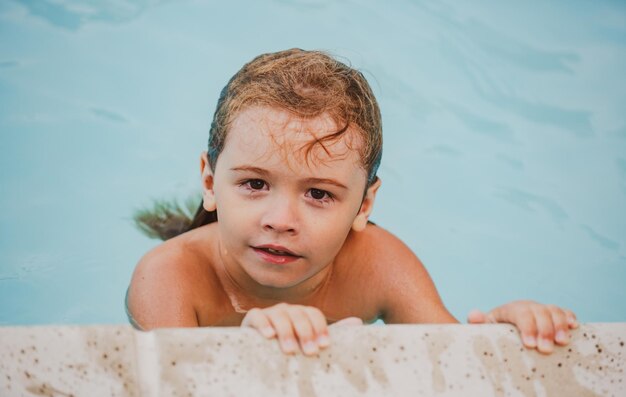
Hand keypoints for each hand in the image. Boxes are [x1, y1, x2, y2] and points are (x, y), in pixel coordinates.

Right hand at [241, 303, 362, 355]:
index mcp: (302, 314)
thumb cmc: (290, 349)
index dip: (320, 328)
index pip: (313, 314)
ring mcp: (270, 313)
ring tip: (291, 350)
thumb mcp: (309, 343)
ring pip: (280, 315)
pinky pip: (257, 316)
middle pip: (298, 314)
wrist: (260, 353)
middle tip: (309, 352)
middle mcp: (287, 310)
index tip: (324, 345)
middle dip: (305, 333)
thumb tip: (358, 322)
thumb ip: (331, 333)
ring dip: (287, 332)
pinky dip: (263, 324)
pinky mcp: (252, 319)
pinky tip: (269, 336)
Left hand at [467, 300, 577, 353]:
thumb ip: (479, 322)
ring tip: (562, 342)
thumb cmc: (495, 330)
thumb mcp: (486, 327)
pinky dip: (570, 318)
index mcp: (510, 309)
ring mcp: (541, 310)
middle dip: (544, 330)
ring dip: (560, 325)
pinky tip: (574, 327)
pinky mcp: (553, 315)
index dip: (527, 327)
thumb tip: (473, 315)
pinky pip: (564, 312)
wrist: (505, 325)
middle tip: (545, 350)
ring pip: (553, 311)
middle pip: (539, 312)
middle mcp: (527, 307)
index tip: (529, 344)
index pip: (520, 313)